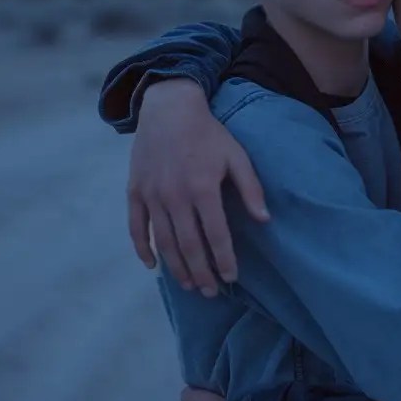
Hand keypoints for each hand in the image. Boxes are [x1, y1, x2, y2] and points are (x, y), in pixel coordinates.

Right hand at [128, 80, 267, 297]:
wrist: (168, 108)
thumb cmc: (208, 134)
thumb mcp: (237, 157)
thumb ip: (251, 190)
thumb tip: (265, 221)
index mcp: (203, 188)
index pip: (215, 235)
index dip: (224, 260)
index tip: (232, 277)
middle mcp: (175, 196)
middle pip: (189, 245)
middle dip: (201, 273)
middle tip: (211, 292)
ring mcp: (152, 194)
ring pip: (164, 241)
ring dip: (176, 267)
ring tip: (190, 285)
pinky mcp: (135, 190)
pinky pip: (136, 226)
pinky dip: (142, 248)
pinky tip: (152, 266)